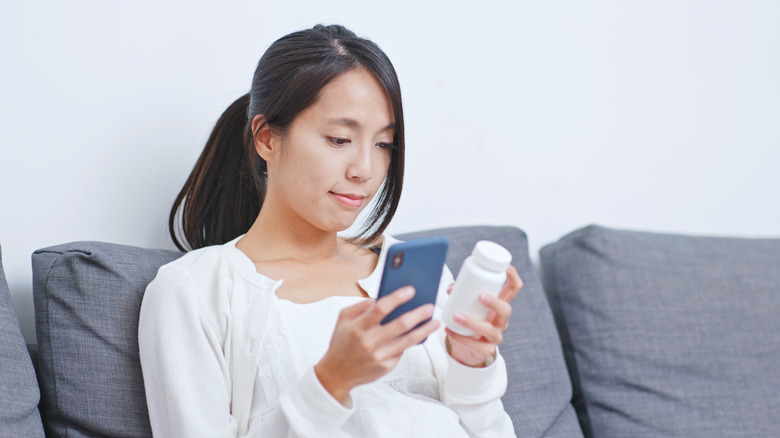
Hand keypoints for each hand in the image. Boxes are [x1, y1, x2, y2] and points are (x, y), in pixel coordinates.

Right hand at [314, 287, 439, 403]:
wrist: (336, 373)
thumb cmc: (341, 342)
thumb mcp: (343, 319)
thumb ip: (361, 306)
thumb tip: (383, 298)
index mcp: (358, 327)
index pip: (381, 308)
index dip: (397, 298)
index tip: (411, 290)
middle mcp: (369, 342)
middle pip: (400, 325)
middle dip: (418, 314)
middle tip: (430, 306)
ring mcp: (379, 356)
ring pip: (408, 341)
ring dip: (424, 330)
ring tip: (434, 322)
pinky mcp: (386, 367)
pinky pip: (402, 351)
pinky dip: (411, 342)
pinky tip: (420, 335)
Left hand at [445, 266, 522, 366]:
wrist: (469, 346)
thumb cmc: (472, 317)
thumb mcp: (470, 303)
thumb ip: (460, 292)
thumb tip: (451, 288)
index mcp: (499, 304)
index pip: (513, 290)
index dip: (513, 278)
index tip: (507, 268)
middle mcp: (501, 320)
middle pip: (506, 310)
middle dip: (495, 302)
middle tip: (481, 296)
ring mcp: (495, 335)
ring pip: (490, 330)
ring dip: (472, 322)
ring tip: (457, 316)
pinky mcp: (486, 349)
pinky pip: (476, 345)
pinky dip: (461, 338)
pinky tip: (449, 331)